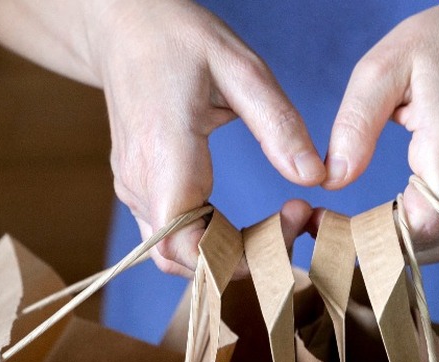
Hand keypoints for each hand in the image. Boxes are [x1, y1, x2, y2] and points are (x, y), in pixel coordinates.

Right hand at [92, 0, 324, 275]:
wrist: (122, 24)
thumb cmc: (179, 39)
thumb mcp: (241, 69)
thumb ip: (278, 125)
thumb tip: (315, 178)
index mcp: (164, 155)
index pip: (188, 247)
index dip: (238, 259)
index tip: (289, 225)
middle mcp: (140, 182)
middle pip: (185, 260)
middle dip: (246, 257)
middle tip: (296, 218)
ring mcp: (134, 187)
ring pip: (176, 254)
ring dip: (229, 251)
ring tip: (277, 219)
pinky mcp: (139, 186)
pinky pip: (172, 232)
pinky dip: (212, 238)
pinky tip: (243, 216)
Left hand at [323, 0, 438, 263]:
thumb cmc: (438, 47)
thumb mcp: (382, 68)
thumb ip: (356, 125)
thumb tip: (334, 180)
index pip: (421, 221)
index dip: (376, 236)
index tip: (337, 227)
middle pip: (430, 240)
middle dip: (378, 244)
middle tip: (336, 231)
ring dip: (401, 247)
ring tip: (360, 228)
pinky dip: (426, 240)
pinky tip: (396, 222)